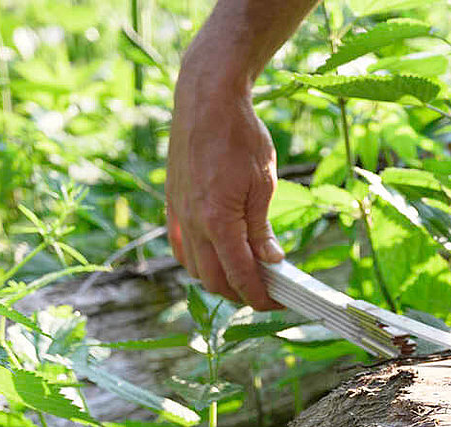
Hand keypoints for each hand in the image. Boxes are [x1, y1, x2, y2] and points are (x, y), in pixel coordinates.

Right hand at [166, 50, 284, 310]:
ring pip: (195, 269)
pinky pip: (180, 248)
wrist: (207, 100)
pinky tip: (214, 258)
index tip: (279, 302)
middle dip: (241, 294)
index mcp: (218, 221)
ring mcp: (179, 215)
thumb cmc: (241, 135)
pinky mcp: (172, 204)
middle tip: (266, 292)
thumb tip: (270, 262)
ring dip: (219, 280)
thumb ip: (261, 229)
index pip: (240, 276)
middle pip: (214, 281)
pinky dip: (197, 262)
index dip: (260, 297)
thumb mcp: (264, 183)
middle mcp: (193, 224)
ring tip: (245, 275)